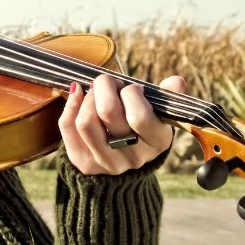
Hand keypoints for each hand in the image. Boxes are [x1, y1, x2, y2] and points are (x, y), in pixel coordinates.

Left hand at [58, 74, 183, 174]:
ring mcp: (107, 163)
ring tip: (94, 91)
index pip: (139, 115)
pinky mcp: (85, 163)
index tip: (130, 88)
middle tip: (107, 82)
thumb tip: (177, 81)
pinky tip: (77, 94)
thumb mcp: (157, 114)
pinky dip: (70, 104)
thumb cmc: (140, 127)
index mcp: (157, 142)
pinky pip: (68, 127)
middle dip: (104, 86)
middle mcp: (133, 157)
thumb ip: (164, 97)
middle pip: (108, 112)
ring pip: (85, 121)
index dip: (130, 93)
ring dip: (87, 97)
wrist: (123, 160)